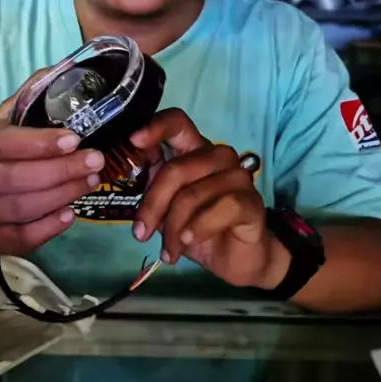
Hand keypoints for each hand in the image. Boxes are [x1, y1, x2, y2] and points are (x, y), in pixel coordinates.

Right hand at [0, 73, 104, 255]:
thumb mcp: (0, 126)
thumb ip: (28, 102)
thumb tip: (64, 73)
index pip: (6, 143)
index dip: (41, 142)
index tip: (74, 139)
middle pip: (21, 178)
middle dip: (64, 170)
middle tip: (97, 161)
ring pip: (27, 207)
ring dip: (65, 194)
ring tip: (92, 180)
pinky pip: (25, 237)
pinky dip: (51, 227)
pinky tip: (70, 213)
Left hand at [131, 109, 289, 289]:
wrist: (235, 259)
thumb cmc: (198, 227)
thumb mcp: (166, 207)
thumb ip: (151, 183)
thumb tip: (128, 163)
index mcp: (195, 151)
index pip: (178, 123)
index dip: (155, 127)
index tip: (134, 140)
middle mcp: (218, 157)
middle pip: (177, 168)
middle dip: (153, 204)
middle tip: (140, 233)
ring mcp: (238, 177)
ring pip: (194, 194)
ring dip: (173, 227)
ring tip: (168, 251)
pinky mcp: (252, 202)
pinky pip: (222, 208)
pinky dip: (199, 228)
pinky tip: (189, 241)